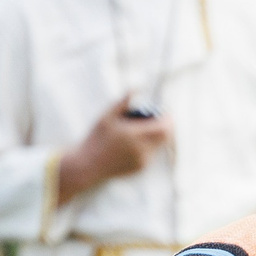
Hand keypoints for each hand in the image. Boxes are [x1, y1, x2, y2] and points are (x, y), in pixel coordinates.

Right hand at [54, 97, 172, 204]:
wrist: (88, 166)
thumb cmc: (96, 139)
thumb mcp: (106, 116)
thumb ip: (123, 101)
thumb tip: (137, 87)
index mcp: (133, 135)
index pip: (163, 127)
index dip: (167, 119)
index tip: (164, 112)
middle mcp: (141, 150)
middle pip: (165, 137)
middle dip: (164, 126)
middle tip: (157, 118)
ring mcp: (142, 161)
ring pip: (159, 145)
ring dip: (156, 136)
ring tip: (141, 129)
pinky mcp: (141, 168)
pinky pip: (152, 154)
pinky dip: (149, 146)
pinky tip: (135, 142)